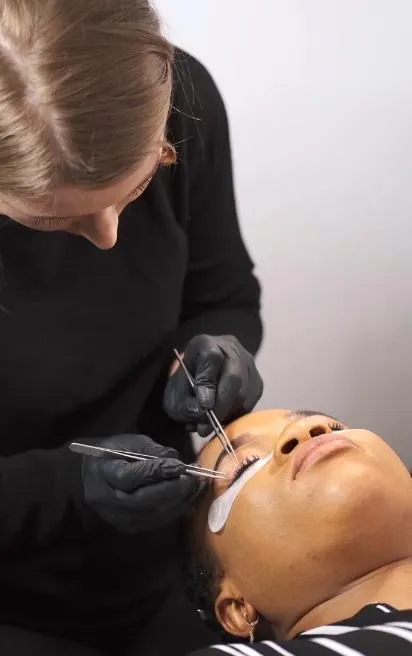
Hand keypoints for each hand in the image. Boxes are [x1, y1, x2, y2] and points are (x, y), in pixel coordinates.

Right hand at [82, 434, 202, 532]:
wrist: (91, 478)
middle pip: (145, 500)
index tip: (180, 465)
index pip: (132, 476)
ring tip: (198, 487)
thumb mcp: (128, 443)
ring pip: (155, 514)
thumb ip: (151, 451)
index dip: (158, 472)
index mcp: (104, 473)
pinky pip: (157, 521)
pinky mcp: (130, 527)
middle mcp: (109, 500)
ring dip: (180, 501)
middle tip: (195, 479)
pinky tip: (188, 497)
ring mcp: (119, 517)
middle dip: (174, 490)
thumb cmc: (113, 455)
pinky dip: (176, 509)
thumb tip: (174, 458)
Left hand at [163, 334, 262, 435]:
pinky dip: (234, 417)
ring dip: (225, 415)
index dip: (207, 382)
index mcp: (205, 344)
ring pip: (244, 393)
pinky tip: (219, 420)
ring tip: (207, 425)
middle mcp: (231, 349)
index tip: (203, 405)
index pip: (210, 358)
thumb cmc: (187, 382)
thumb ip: (184, 403)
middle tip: (205, 427)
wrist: (201, 374)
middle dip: (220, 406)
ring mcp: (248, 364)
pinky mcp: (257, 382)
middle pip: (233, 376)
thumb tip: (203, 413)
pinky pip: (250, 404)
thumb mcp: (175, 392)